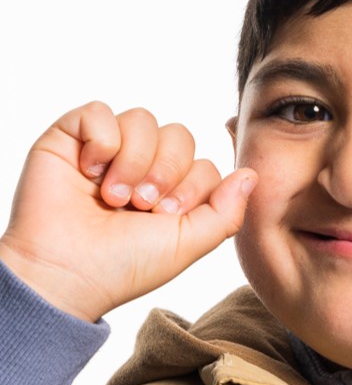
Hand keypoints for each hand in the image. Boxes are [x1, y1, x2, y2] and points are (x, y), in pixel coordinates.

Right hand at [0, 101, 256, 320]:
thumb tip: (252, 174)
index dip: (191, 186)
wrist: (65, 273)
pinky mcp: (72, 137)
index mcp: (172, 189)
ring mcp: (108, 149)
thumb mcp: (189, 243)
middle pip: (180, 135)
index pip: (204, 161)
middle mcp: (142, 165)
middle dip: (165, 172)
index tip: (164, 215)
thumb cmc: (125, 264)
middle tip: (140, 205)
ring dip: (134, 161)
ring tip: (114, 195)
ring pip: (144, 120)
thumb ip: (227, 212)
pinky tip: (89, 172)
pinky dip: (101, 141)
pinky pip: (100, 111)